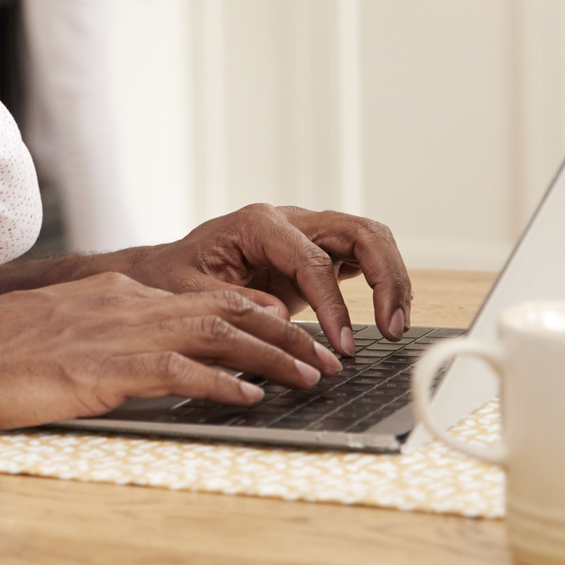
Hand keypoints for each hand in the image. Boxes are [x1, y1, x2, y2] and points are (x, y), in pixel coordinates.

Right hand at [0, 272, 346, 432]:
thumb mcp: (57, 331)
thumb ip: (102, 335)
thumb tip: (138, 357)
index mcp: (114, 294)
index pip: (201, 295)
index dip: (253, 310)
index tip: (288, 325)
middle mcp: (124, 304)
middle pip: (224, 308)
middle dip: (282, 331)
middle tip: (322, 355)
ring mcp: (116, 333)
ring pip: (217, 334)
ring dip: (272, 356)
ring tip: (309, 377)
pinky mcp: (104, 367)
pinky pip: (180, 371)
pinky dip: (224, 383)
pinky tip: (251, 398)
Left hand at [119, 204, 412, 355]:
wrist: (168, 268)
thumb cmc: (173, 275)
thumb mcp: (187, 290)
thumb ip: (230, 300)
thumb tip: (278, 316)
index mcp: (258, 224)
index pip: (313, 260)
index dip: (334, 304)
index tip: (343, 344)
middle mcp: (289, 220)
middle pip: (360, 232)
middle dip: (386, 278)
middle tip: (393, 328)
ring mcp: (307, 232)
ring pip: (369, 239)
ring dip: (392, 279)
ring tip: (396, 327)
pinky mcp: (315, 251)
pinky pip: (362, 256)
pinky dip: (382, 282)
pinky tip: (388, 316)